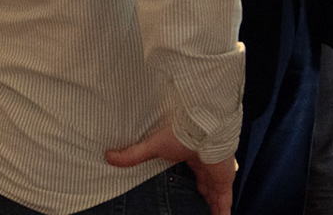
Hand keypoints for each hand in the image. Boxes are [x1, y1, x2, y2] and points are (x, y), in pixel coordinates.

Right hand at [105, 119, 234, 214]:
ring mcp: (217, 174)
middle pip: (206, 186)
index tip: (187, 191)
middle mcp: (207, 166)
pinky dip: (223, 212)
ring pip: (216, 196)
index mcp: (192, 155)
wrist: (202, 127)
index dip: (191, 182)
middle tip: (196, 209)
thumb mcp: (154, 146)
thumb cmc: (180, 133)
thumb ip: (133, 154)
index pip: (193, 172)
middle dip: (203, 197)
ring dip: (213, 208)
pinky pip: (224, 202)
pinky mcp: (224, 181)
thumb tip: (108, 156)